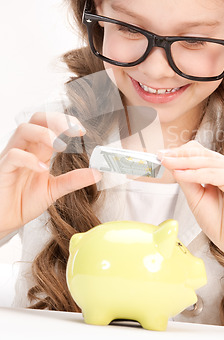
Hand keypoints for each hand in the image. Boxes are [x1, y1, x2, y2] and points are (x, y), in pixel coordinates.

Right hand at [0, 112, 101, 236]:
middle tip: (73, 130)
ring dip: (44, 133)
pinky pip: (14, 155)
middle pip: (37, 119)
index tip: (82, 130)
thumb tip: (97, 172)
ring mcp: (13, 157)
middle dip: (56, 119)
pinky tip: (42, 168)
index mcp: (39, 150)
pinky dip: (30, 159)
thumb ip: (74, 180)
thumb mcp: (55, 190)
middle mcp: (26, 148)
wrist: (4, 220)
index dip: (66, 122)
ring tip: (60, 146)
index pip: (51, 124)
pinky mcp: (3, 169)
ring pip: (24, 130)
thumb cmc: (23, 201)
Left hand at [158, 141, 223, 261]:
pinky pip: (213, 173)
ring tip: (166, 162)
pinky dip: (195, 174)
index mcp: (222, 169)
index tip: (161, 154)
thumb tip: (172, 164)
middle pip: (202, 153)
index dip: (180, 152)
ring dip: (184, 161)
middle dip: (179, 154)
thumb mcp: (196, 198)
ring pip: (206, 161)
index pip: (199, 153)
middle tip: (160, 155)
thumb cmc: (221, 224)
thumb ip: (187, 181)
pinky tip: (181, 174)